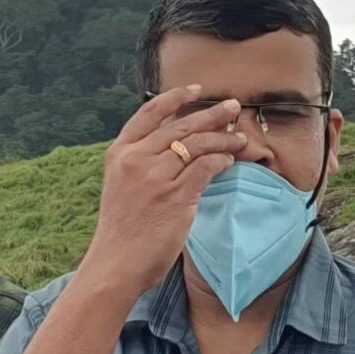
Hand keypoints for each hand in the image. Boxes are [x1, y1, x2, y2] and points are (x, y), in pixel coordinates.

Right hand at [78, 86, 256, 295]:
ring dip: (222, 137)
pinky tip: (229, 160)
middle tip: (233, 107)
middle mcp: (136, 159)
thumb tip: (177, 144)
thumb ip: (142, 162)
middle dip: (211, 113)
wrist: (116, 264)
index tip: (196, 89)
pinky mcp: (175, 196)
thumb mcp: (122, 185)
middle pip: (180, 126)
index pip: (149, 114)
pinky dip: (221, 160)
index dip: (175, 98)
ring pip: (197, 144)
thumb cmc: (122, 229)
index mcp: (120, 153)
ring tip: (239, 137)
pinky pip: (205, 167)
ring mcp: (155, 177)